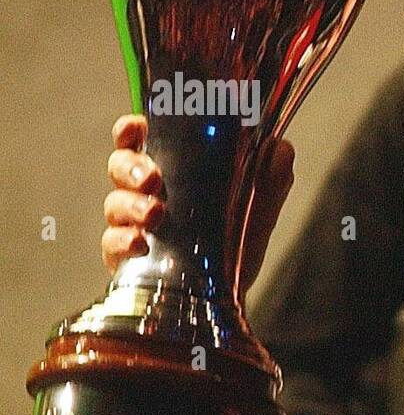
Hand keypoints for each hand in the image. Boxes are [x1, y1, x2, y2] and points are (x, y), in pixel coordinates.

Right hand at [102, 114, 294, 296]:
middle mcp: (146, 191)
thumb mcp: (260, 203)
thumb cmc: (238, 234)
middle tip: (153, 179)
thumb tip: (280, 148)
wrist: (232, 287)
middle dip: (131, 167)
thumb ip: (271, 176)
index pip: (140, 139)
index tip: (136, 127)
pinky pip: (112, 243)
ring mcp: (132, 223)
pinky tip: (141, 243)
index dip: (130, 129)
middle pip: (120, 165)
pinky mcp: (127, 256)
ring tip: (156, 214)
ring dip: (131, 204)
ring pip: (115, 203)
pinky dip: (123, 240)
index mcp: (172, 168)